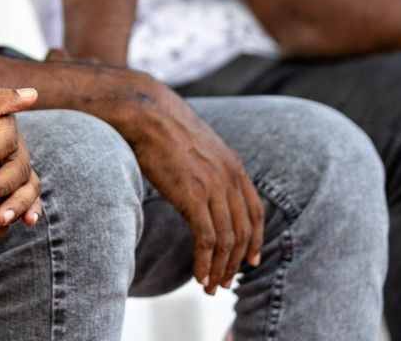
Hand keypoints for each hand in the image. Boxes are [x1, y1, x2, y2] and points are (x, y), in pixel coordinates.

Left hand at [0, 75, 42, 227]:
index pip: (4, 136)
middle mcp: (12, 142)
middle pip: (19, 164)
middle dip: (0, 184)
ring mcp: (14, 164)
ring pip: (28, 183)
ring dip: (17, 202)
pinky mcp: (12, 185)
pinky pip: (29, 197)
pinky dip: (31, 208)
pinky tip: (27, 222)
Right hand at [107, 69, 263, 293]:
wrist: (145, 112)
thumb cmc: (162, 127)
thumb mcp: (196, 146)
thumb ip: (207, 167)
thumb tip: (200, 183)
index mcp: (233, 165)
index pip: (255, 211)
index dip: (255, 239)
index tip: (250, 261)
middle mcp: (229, 177)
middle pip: (242, 231)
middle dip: (236, 262)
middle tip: (225, 282)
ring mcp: (213, 187)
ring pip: (227, 240)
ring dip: (220, 268)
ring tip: (210, 286)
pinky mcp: (193, 196)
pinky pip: (206, 239)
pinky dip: (205, 261)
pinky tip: (198, 275)